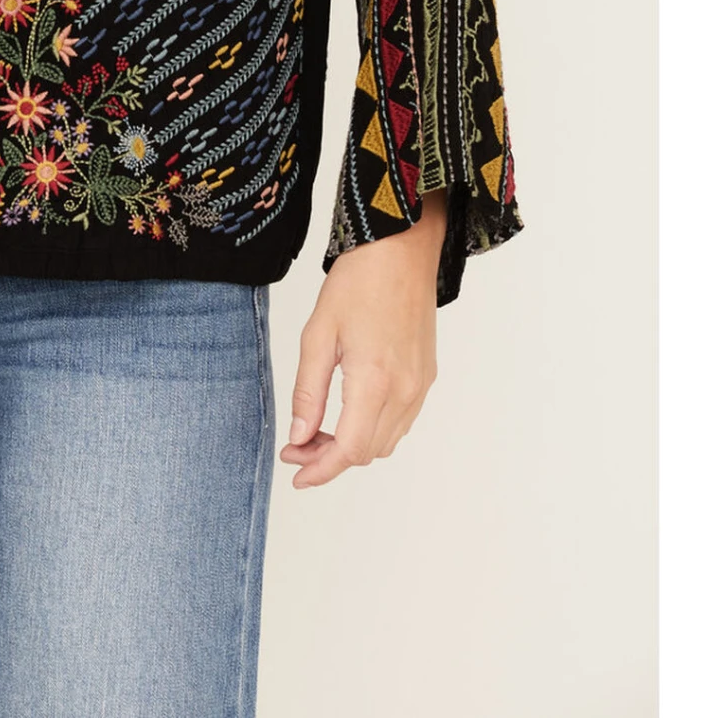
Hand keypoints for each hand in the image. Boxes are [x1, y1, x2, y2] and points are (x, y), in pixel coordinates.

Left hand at [280, 189, 447, 487]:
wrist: (401, 249)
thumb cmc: (358, 282)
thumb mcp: (318, 334)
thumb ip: (309, 390)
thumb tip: (299, 436)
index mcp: (376, 382)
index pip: (349, 450)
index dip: (320, 469)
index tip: (296, 473)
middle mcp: (406, 391)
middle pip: (368, 452)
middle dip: (330, 458)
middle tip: (297, 445)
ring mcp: (421, 385)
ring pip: (386, 440)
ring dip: (352, 446)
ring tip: (317, 430)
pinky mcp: (426, 375)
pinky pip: (401, 420)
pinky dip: (373, 429)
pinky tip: (347, 412)